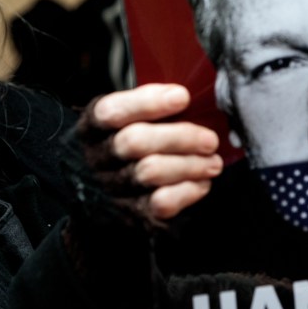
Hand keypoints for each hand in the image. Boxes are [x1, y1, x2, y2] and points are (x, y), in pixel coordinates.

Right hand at [77, 83, 222, 221]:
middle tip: (209, 140)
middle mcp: (99, 157)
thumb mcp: (130, 119)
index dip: (147, 102)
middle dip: (179, 137)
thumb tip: (191, 96)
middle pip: (134, 142)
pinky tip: (201, 183)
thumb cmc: (132, 143)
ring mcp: (114, 187)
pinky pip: (161, 202)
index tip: (182, 97)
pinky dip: (188, 191)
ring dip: (190, 165)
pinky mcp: (132, 213)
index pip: (111, 111)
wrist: (113, 193)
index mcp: (94, 127)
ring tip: (213, 162)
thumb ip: (152, 105)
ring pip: (150, 172)